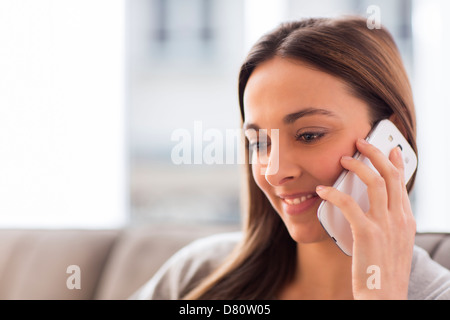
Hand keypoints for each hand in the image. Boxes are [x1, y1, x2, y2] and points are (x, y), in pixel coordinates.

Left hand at [316, 138, 415, 299]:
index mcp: (406, 221)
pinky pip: (349, 204)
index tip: (390, 149)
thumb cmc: (383, 272)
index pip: (402, 183)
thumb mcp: (393, 244)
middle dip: (375, 154)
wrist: (384, 297)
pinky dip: (334, 193)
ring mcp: (385, 225)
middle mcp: (399, 219)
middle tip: (361, 142)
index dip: (396, 163)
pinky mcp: (367, 233)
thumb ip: (388, 225)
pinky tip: (322, 191)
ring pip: (374, 183)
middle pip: (390, 175)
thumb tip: (375, 210)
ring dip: (357, 166)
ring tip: (343, 159)